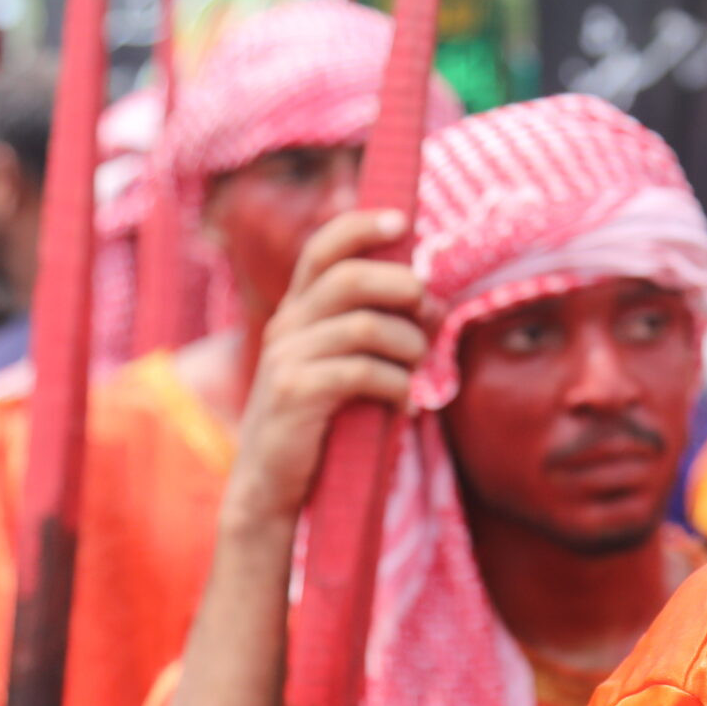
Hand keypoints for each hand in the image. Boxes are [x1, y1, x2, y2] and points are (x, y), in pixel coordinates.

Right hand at [225, 209, 438, 530]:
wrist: (272, 484)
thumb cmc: (323, 422)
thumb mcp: (346, 366)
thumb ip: (381, 330)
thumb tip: (434, 302)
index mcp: (298, 312)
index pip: (322, 249)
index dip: (360, 227)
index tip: (401, 220)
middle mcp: (287, 327)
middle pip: (350, 279)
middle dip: (402, 287)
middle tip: (429, 311)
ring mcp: (287, 359)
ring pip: (365, 327)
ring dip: (408, 345)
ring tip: (416, 367)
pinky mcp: (295, 394)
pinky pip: (362, 373)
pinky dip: (397, 386)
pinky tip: (404, 405)